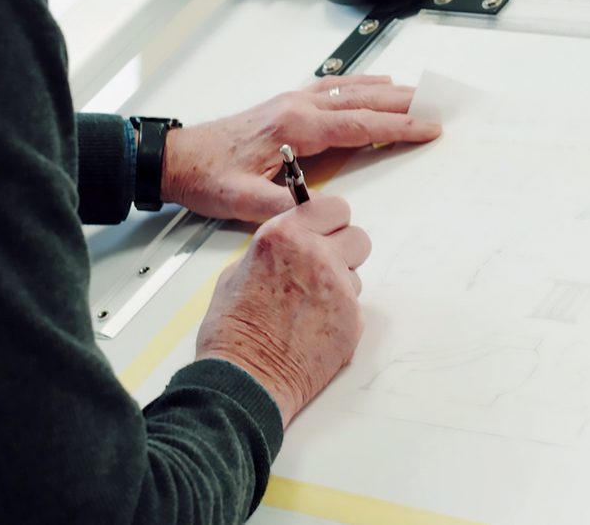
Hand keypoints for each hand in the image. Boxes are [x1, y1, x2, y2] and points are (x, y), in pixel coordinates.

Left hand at [160, 75, 440, 221]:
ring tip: (419, 92)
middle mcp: (298, 106)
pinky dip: (360, 84)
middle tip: (439, 103)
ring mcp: (293, 102)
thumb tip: (318, 216)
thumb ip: (282, 208)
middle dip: (405, 102)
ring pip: (351, 90)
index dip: (399, 125)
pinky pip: (334, 88)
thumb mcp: (242, 201)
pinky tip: (373, 83)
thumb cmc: (208, 176)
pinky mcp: (287, 106)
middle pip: (363, 99)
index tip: (429, 126)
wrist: (178, 158)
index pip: (360, 124)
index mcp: (296, 126)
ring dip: (387, 90)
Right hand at [195, 195, 369, 425]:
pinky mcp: (353, 320)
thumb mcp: (235, 273)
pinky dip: (340, 315)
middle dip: (343, 249)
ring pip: (357, 274)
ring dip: (340, 285)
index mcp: (285, 236)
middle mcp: (317, 255)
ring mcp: (339, 288)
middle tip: (323, 267)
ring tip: (310, 307)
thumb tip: (291, 250)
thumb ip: (272, 252)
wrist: (244, 382)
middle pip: (357, 237)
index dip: (330, 220)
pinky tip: (314, 329)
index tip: (324, 229)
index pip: (333, 206)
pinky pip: (355, 307)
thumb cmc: (232, 335)